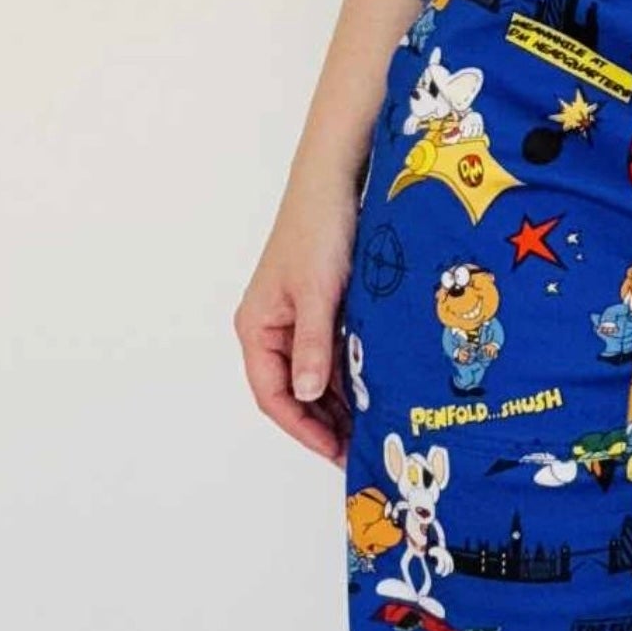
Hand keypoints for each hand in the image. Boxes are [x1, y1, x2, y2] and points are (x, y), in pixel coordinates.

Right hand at [235, 172, 357, 464]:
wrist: (336, 179)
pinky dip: (349, 373)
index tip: (335, 451)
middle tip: (360, 450)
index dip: (303, 428)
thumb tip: (305, 395)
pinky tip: (374, 390)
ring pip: (315, 373)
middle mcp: (272, 327)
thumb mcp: (318, 293)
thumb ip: (312, 345)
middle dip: (324, 422)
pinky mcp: (322, 305)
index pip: (274, 396)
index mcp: (257, 327)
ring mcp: (297, 317)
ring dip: (339, 401)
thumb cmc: (318, 229)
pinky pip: (332, 351)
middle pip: (294, 390)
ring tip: (371, 428)